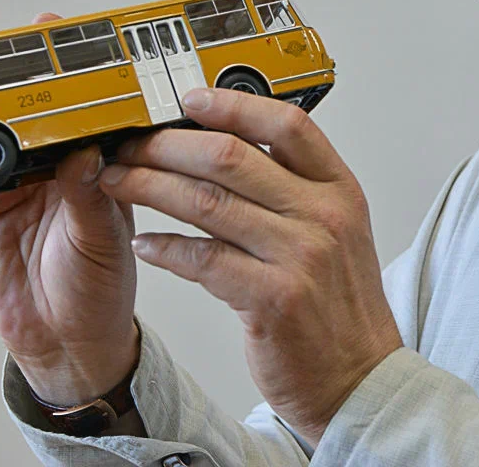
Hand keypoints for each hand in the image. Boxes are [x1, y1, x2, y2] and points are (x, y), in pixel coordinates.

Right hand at [0, 15, 139, 406]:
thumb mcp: (103, 240)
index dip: (67, 66)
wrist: (67, 343)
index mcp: (100, 163)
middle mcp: (60, 167)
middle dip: (2, 69)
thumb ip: (89, 196)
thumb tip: (84, 152)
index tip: (53, 31)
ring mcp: (20, 186)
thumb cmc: (102, 291)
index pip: (84, 104)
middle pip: (29, 108)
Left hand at [98, 88, 402, 446]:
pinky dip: (165, 248)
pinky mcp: (273, 299)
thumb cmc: (338, 306)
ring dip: (151, 187)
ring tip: (118, 181)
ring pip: (207, 202)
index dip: (233, 104)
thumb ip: (294, 189)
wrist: (360, 380)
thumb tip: (229, 147)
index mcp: (339, 190)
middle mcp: (323, 216)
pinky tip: (143, 243)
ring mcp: (300, 257)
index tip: (189, 98)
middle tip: (132, 144)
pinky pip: (202, 259)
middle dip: (169, 144)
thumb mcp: (336, 232)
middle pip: (232, 156)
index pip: (287, 124)